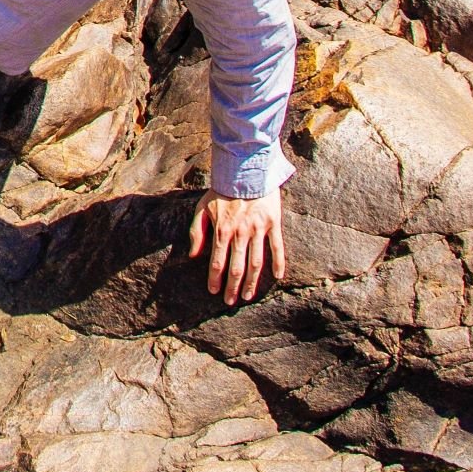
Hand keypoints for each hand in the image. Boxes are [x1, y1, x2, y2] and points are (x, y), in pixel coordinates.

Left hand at [187, 190, 286, 304]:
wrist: (245, 169)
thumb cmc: (222, 190)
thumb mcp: (203, 208)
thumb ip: (197, 232)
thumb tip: (193, 255)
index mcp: (223, 230)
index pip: (217, 262)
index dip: (215, 279)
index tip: (213, 291)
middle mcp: (241, 233)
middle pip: (237, 267)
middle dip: (232, 287)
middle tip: (230, 301)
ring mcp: (258, 229)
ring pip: (257, 263)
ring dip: (252, 282)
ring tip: (248, 296)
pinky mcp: (273, 223)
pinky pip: (278, 247)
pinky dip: (279, 263)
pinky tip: (278, 277)